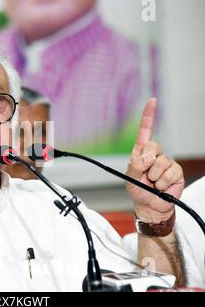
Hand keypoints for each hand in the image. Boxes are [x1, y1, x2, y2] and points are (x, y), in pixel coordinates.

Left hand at [126, 98, 184, 221]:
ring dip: (154, 177)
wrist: (150, 206)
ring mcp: (166, 162)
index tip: (152, 101)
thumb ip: (135, 165)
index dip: (149, 115)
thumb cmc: (138, 190)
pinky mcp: (176, 172)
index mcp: (141, 152)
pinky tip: (161, 187)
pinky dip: (163, 182)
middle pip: (153, 146)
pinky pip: (170, 173)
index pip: (146, 130)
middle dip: (147, 162)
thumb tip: (147, 158)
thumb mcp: (130, 177)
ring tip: (152, 183)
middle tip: (145, 175)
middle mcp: (155, 154)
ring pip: (161, 163)